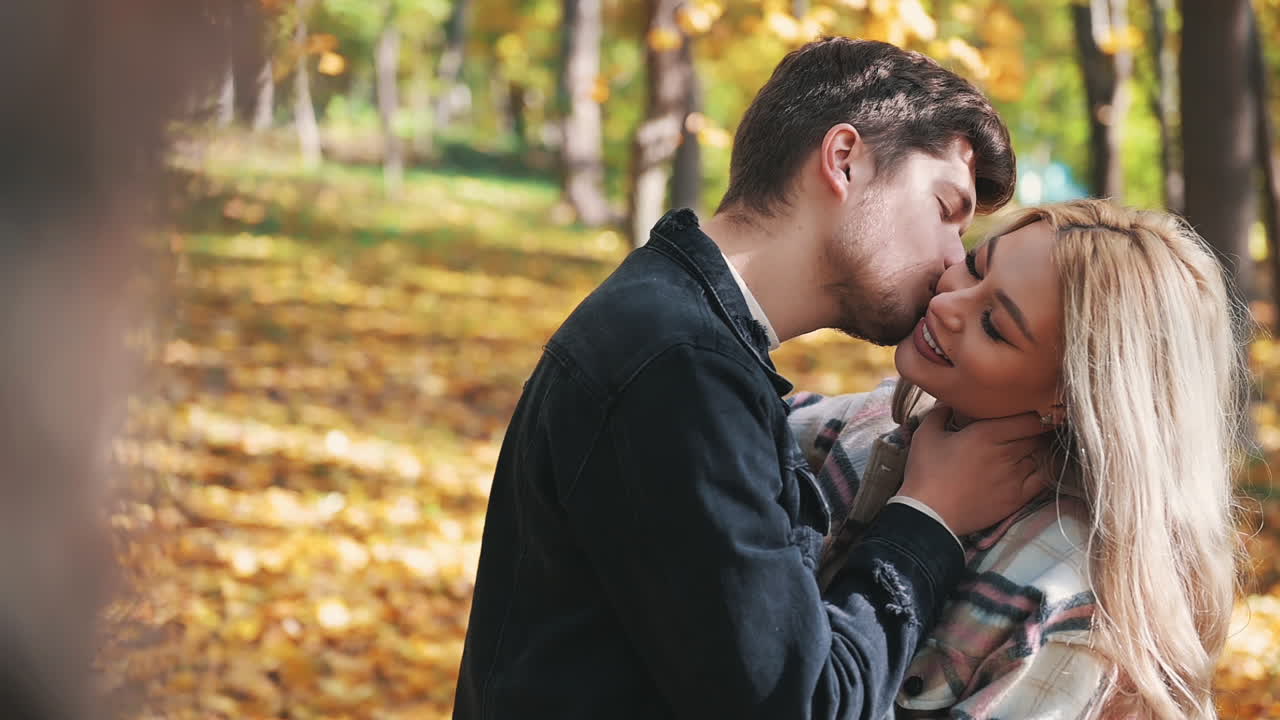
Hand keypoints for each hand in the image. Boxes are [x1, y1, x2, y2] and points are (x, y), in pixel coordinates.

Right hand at [899, 405, 1050, 535]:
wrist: (929, 514)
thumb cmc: (926, 472)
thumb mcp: (926, 434)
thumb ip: (940, 412)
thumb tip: (948, 400)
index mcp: (987, 433)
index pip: (1030, 419)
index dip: (1037, 413)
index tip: (1035, 411)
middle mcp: (1006, 453)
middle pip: (1038, 436)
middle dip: (1037, 431)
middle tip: (1033, 428)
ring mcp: (1014, 477)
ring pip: (1042, 456)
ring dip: (1040, 450)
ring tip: (1033, 447)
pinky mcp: (1017, 498)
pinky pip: (1044, 480)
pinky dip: (1046, 470)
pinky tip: (1039, 466)